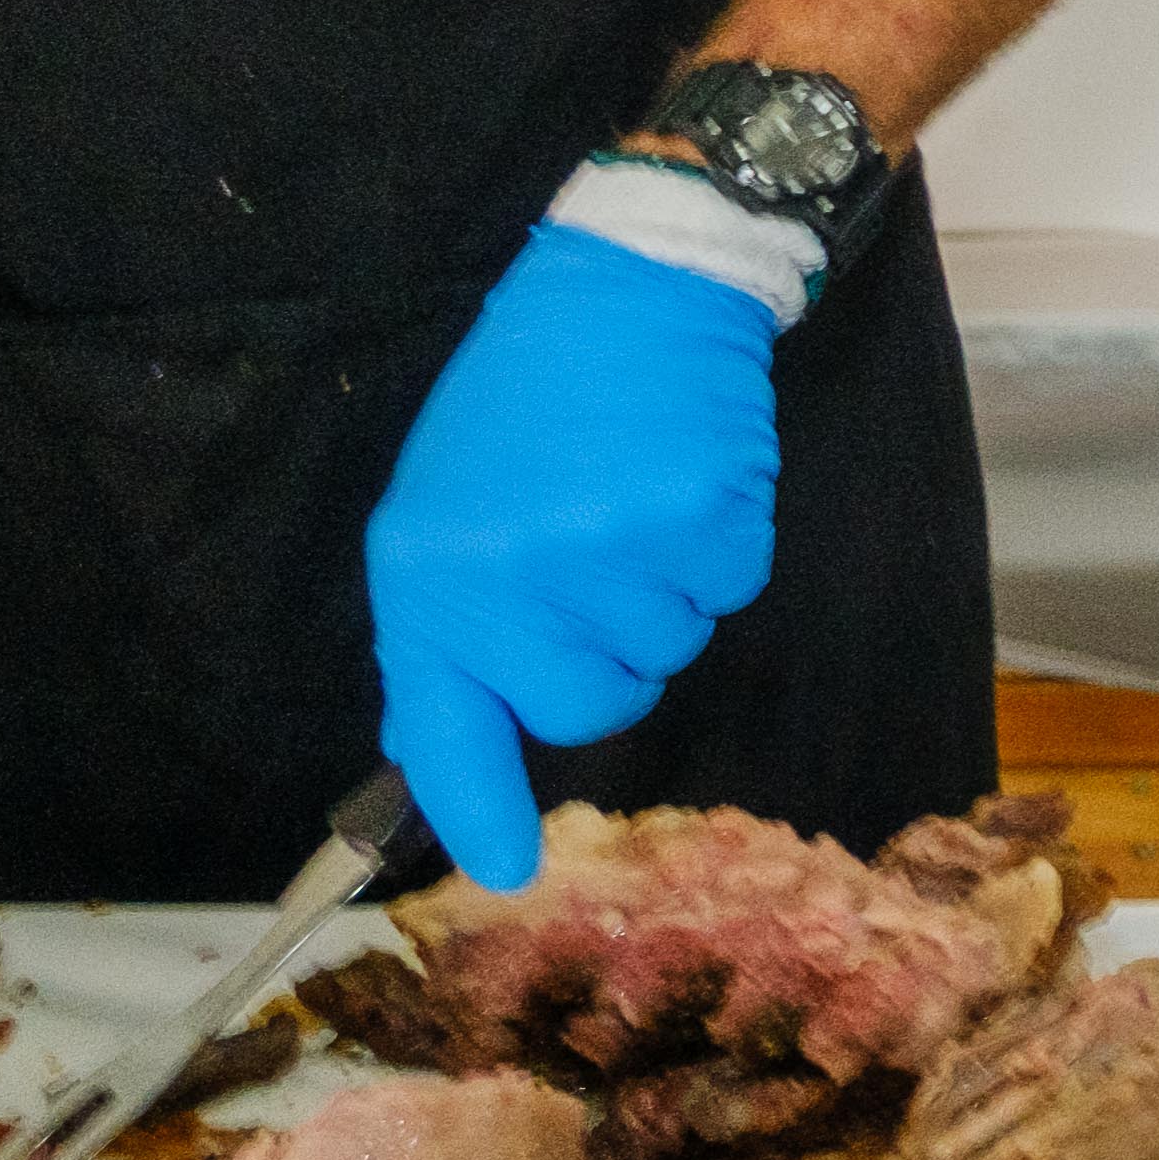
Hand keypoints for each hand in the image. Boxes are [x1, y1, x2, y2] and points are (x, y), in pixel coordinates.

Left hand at [364, 221, 786, 890]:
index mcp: (430, 574)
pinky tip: (687, 484)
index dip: (476, 807)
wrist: (628, 288)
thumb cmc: (527, 404)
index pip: (445, 724)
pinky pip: (728, 592)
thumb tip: (454, 741)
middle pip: (586, 705)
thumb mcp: (445, 511)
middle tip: (598, 571)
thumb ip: (453, 625)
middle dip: (607, 659)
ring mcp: (612, 553)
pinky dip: (720, 552)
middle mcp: (513, 577)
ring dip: (664, 594)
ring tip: (635, 501)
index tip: (506, 871)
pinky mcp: (704, 525)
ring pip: (666, 649)